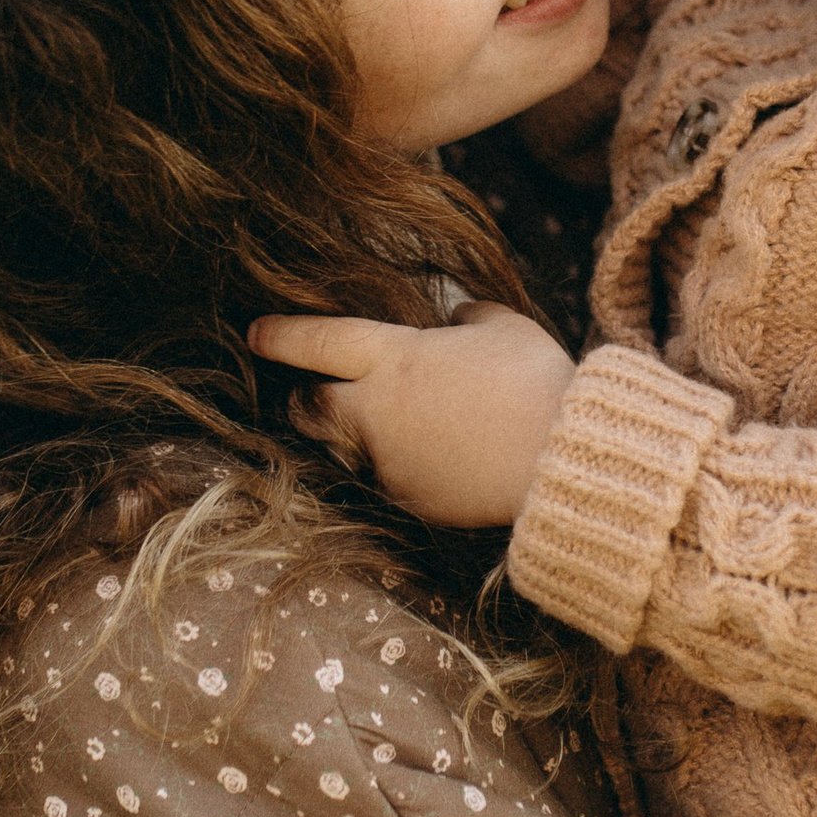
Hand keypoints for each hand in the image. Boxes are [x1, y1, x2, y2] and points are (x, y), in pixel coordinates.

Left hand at [248, 299, 578, 526]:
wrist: (561, 463)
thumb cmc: (535, 382)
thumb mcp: (504, 327)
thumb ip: (468, 317)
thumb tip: (455, 317)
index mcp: (393, 360)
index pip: (317, 343)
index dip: (281, 336)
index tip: (255, 333)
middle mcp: (374, 414)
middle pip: (309, 405)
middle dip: (304, 395)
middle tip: (312, 386)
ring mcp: (388, 462)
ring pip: (342, 446)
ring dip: (349, 432)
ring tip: (378, 421)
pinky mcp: (409, 500)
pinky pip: (384, 477)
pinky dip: (394, 464)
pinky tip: (427, 454)